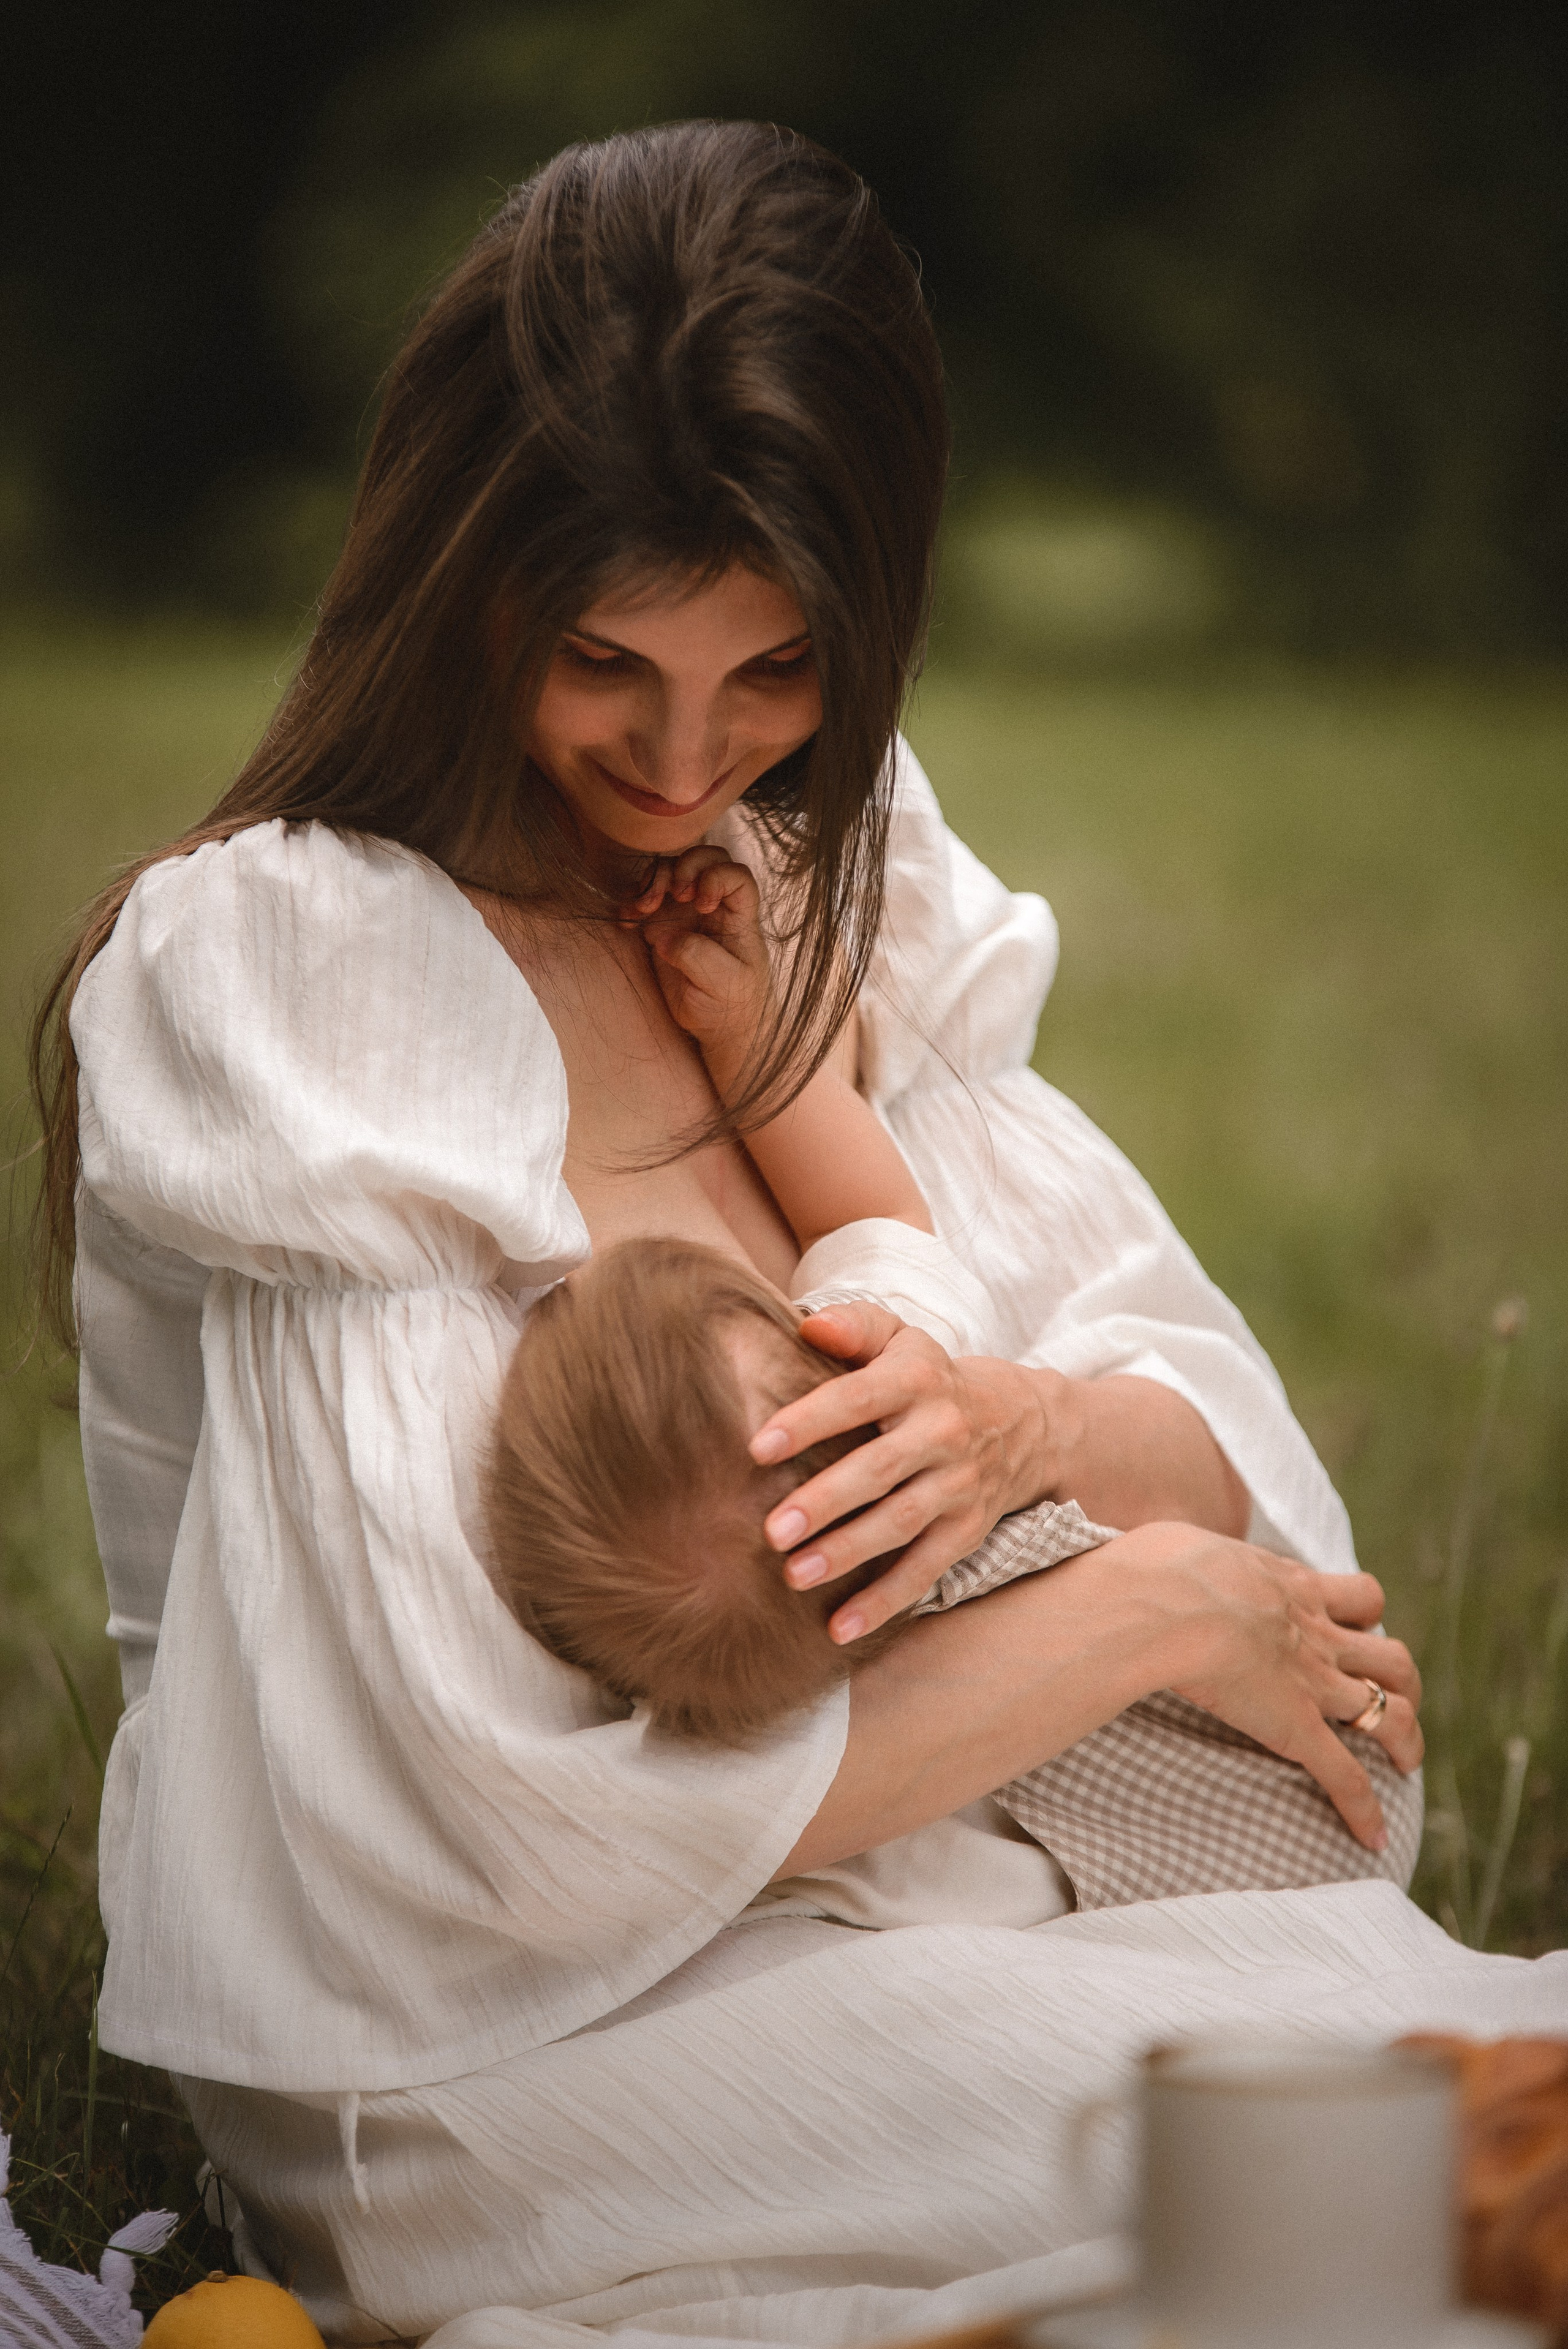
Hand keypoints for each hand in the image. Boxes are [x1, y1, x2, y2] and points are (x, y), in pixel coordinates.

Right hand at [625, 847, 772, 1083]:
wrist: (717, 1025)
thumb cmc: (731, 1004)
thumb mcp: (725, 984)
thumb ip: (699, 955)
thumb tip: (665, 936)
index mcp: (739, 915)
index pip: (735, 875)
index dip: (717, 877)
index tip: (703, 906)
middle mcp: (713, 905)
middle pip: (702, 859)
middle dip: (682, 867)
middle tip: (672, 896)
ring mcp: (685, 912)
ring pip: (668, 872)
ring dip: (651, 882)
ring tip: (640, 910)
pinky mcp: (659, 925)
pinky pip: (642, 898)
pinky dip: (630, 903)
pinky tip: (625, 922)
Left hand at [749, 1299, 1049, 1640]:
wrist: (1021, 1422)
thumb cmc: (929, 1378)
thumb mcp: (900, 1339)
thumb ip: (854, 1326)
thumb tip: (808, 1325)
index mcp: (915, 1380)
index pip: (858, 1398)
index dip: (810, 1421)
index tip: (759, 1447)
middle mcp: (942, 1432)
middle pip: (880, 1469)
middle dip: (826, 1502)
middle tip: (772, 1530)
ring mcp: (958, 1485)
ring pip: (901, 1524)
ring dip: (848, 1553)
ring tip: (794, 1575)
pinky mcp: (967, 1530)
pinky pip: (926, 1569)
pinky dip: (885, 1601)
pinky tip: (839, 1627)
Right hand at [1138, 1522, 1424, 1847]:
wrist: (1166, 1603)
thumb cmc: (1159, 1568)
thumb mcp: (1187, 1544)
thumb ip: (1195, 1559)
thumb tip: (1169, 1562)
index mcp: (1295, 1587)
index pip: (1356, 1596)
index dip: (1362, 1614)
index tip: (1352, 1628)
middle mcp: (1317, 1635)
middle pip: (1392, 1657)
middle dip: (1401, 1681)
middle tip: (1391, 1699)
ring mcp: (1313, 1684)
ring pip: (1391, 1713)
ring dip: (1405, 1739)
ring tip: (1404, 1762)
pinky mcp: (1297, 1729)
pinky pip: (1345, 1777)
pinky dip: (1365, 1810)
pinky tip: (1373, 1838)